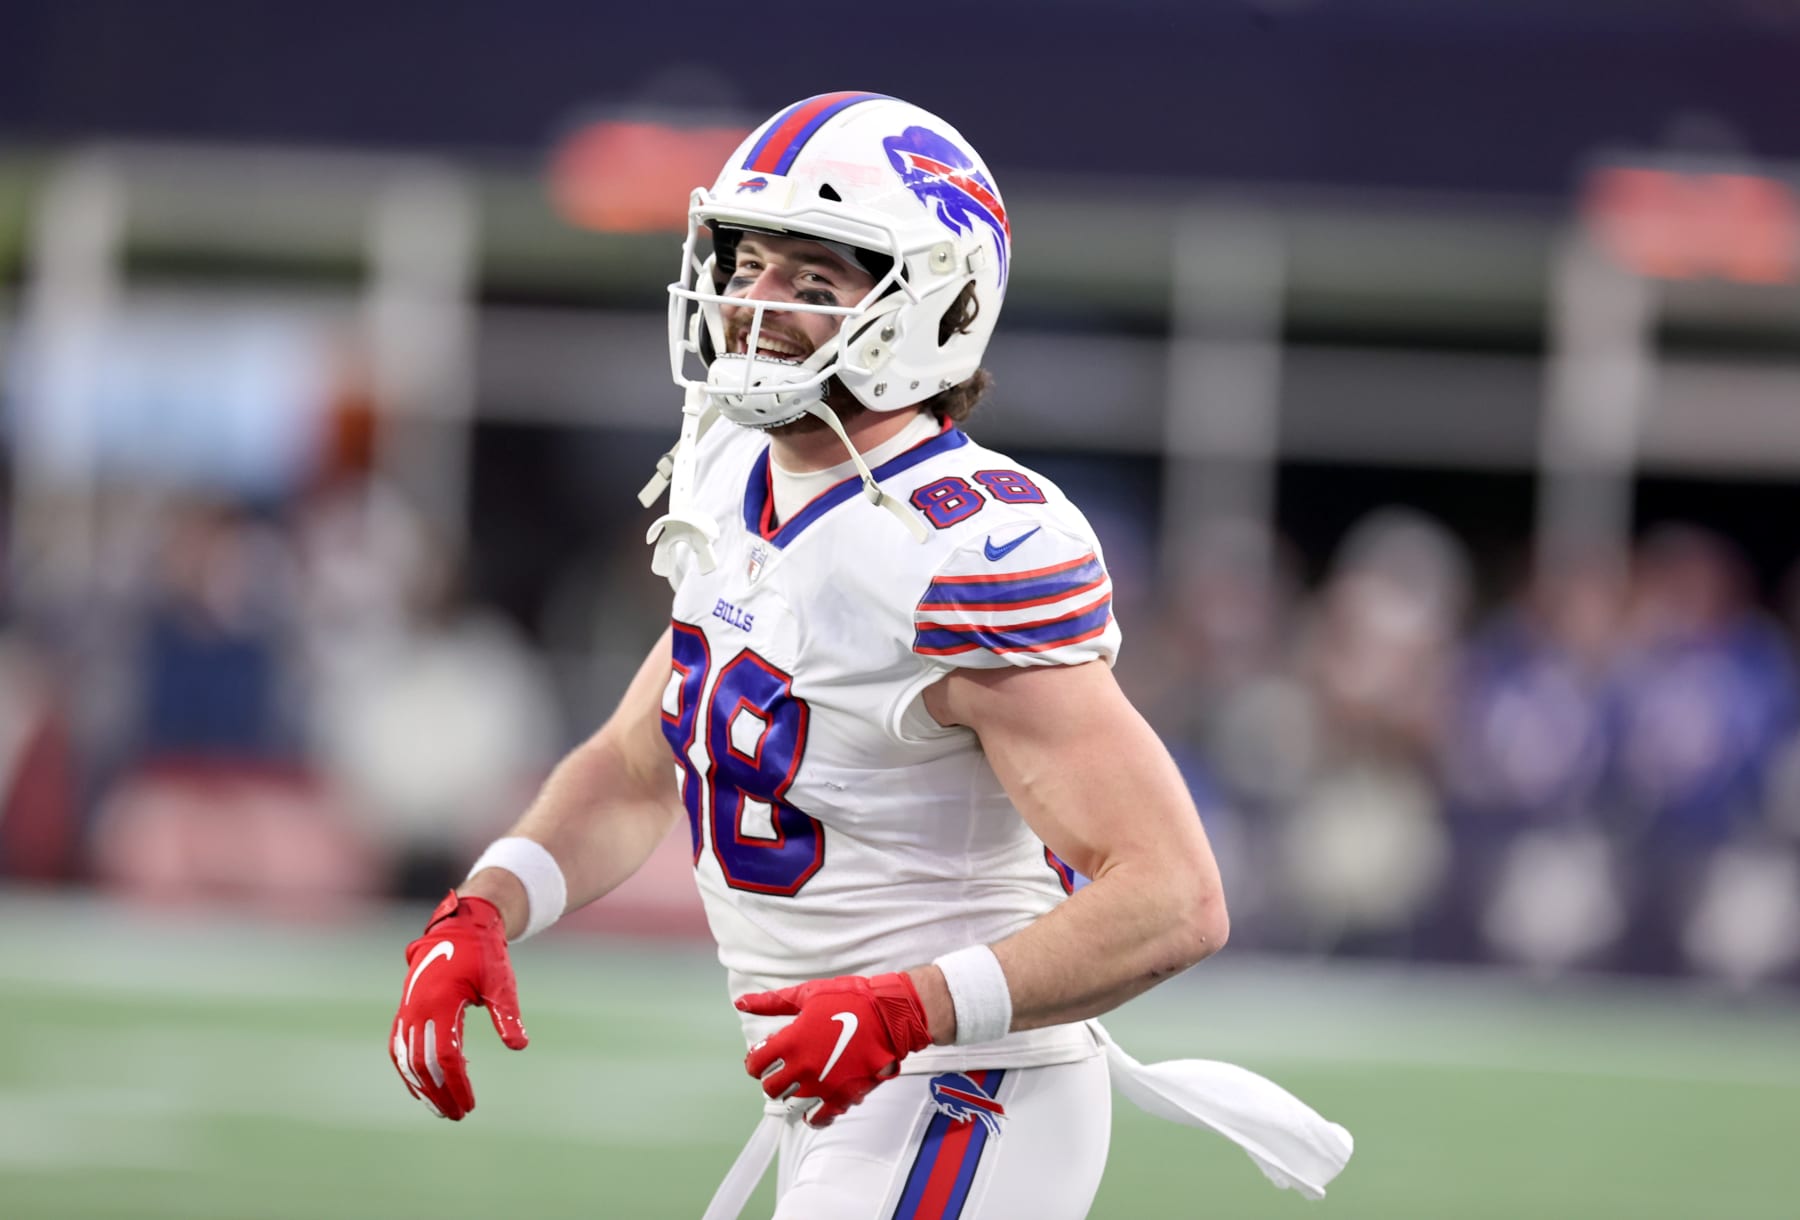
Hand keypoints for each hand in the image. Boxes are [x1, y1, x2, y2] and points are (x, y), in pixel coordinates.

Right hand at [389, 890, 528, 1119]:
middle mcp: (418, 1008)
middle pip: (424, 1064)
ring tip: (440, 1110)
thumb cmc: (485, 955)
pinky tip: (419, 1089)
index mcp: (441, 1001)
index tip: (469, 1103)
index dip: (457, 1084)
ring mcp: (408, 1010)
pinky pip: (399, 1047)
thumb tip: (518, 1045)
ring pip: (407, 1059)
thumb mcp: (501, 982)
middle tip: (457, 1115)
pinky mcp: (405, 1010)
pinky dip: (407, 1071)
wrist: (459, 929)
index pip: (446, 1056)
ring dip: (422, 1088)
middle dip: (439, 1093)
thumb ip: (507, 1014)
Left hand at [736, 972, 933, 1126]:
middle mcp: (802, 1068)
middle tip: (783, 1070)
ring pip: (792, 1104)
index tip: (765, 1057)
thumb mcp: (807, 995)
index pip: (756, 1064)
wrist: (889, 1015)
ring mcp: (822, 1086)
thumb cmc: (849, 1000)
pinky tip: (815, 1107)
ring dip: (793, 1096)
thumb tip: (741, 1003)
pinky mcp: (842, 1096)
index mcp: (790, 1042)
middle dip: (773, 1079)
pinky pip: (819, 1118)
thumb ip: (771, 1003)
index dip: (756, 1061)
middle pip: (771, 1088)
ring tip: (802, 1084)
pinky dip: (814, 1116)